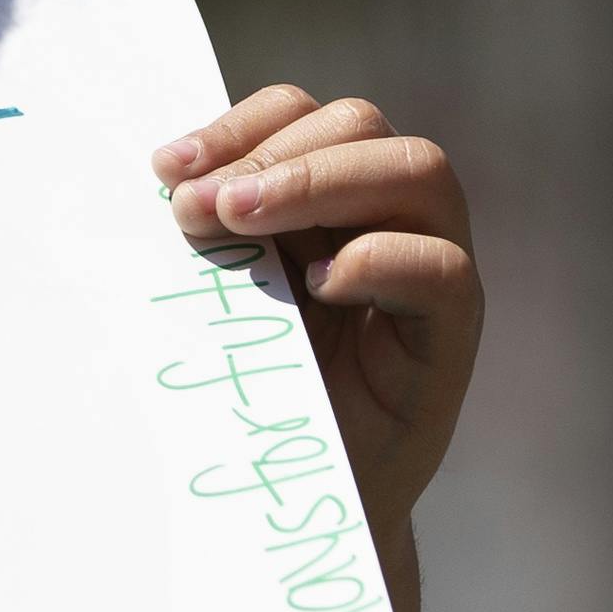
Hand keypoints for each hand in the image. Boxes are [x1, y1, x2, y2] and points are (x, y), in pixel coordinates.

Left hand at [155, 86, 475, 611]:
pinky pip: (443, 269)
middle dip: (271, 154)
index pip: (303, 114)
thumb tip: (159, 183)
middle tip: (200, 209)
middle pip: (362, 125)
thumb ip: (213, 235)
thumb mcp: (224, 295)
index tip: (165, 169)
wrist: (299, 497)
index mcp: (332, 195)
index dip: (238, 124)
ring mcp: (434, 268)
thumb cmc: (256, 390)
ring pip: (418, 172)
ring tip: (244, 222)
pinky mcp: (453, 333)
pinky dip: (377, 261)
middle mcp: (392, 216)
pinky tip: (316, 287)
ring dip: (320, 184)